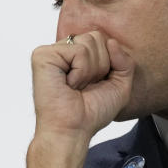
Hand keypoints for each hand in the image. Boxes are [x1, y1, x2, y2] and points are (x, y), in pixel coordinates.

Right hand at [27, 31, 134, 167]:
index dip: (108, 64)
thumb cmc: (91, 113)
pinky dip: (80, 72)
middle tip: (85, 86)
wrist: (73, 130)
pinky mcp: (43, 55)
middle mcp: (64, 51)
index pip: (103, 40)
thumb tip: (112, 42)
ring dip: (90, 71)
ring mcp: (52, 52)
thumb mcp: (120, 85)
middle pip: (96, 36)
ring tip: (76, 86)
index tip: (95, 85)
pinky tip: (69, 84)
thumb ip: (124, 61)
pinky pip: (78, 51)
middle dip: (100, 65)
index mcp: (77, 56)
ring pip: (89, 42)